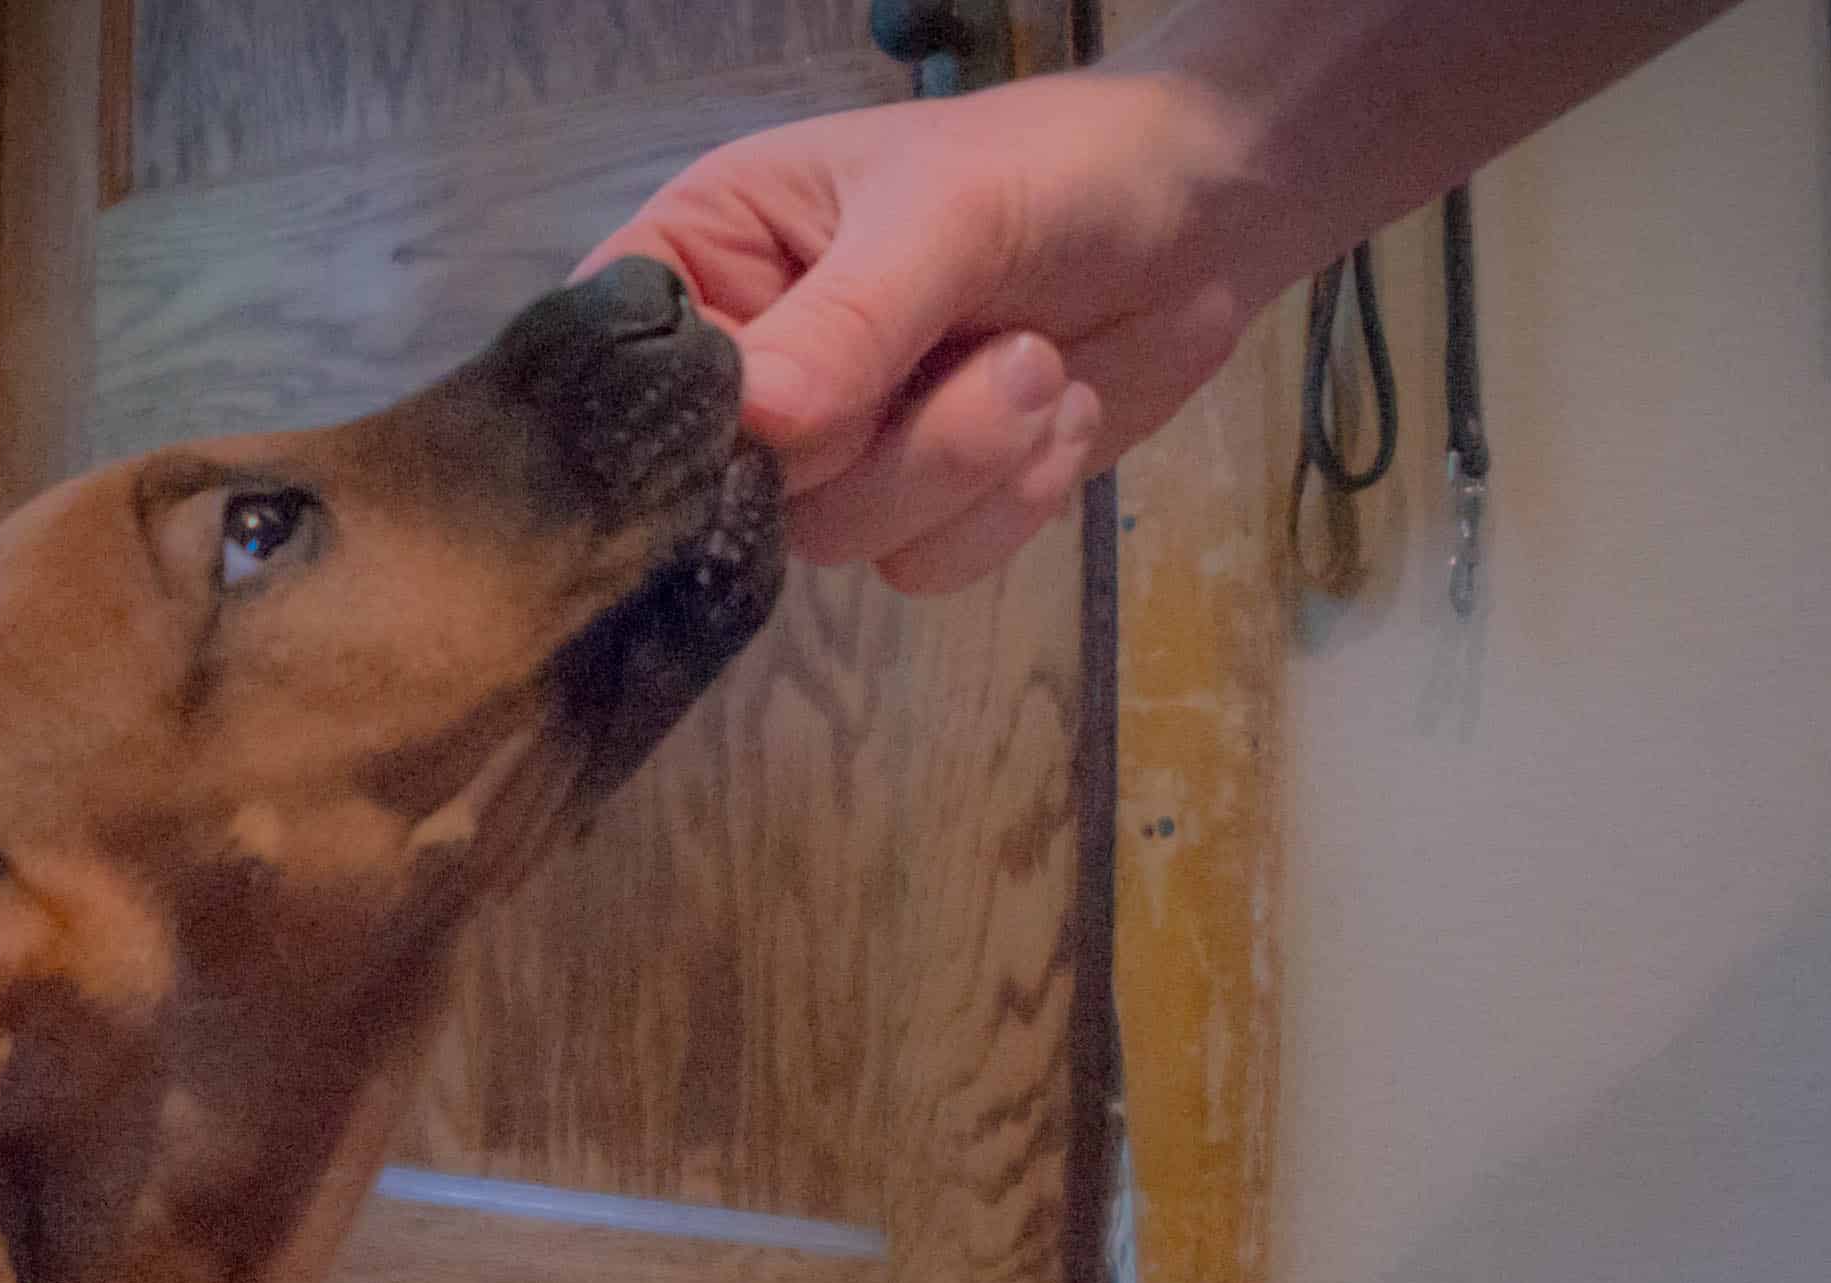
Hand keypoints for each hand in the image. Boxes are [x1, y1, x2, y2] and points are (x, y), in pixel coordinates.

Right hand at [590, 67, 1290, 594]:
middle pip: (733, 485)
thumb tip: (759, 427)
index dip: (690, 419)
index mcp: (710, 254)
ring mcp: (833, 445)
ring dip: (965, 464)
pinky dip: (1010, 502)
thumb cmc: (1056, 168)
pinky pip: (922, 565)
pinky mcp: (916, 504)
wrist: (1204, 218)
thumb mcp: (947, 215)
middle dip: (879, 444)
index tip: (787, 417)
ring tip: (1037, 363)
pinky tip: (1055, 410)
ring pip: (834, 540)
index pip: (626, 369)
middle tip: (994, 353)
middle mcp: (754, 361)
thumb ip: (849, 321)